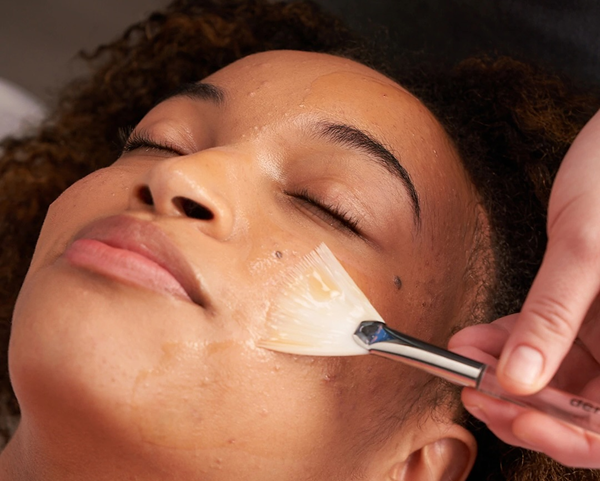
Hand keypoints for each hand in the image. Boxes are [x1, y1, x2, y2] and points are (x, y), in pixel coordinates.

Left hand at [449, 315, 599, 467]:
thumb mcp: (577, 278)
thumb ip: (551, 322)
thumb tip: (515, 376)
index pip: (599, 434)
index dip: (560, 439)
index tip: (519, 422)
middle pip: (563, 416)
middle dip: (508, 404)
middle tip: (472, 389)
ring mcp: (589, 352)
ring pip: (538, 384)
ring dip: (491, 374)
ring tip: (462, 357)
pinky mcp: (566, 329)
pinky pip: (529, 349)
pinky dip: (498, 347)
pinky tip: (473, 340)